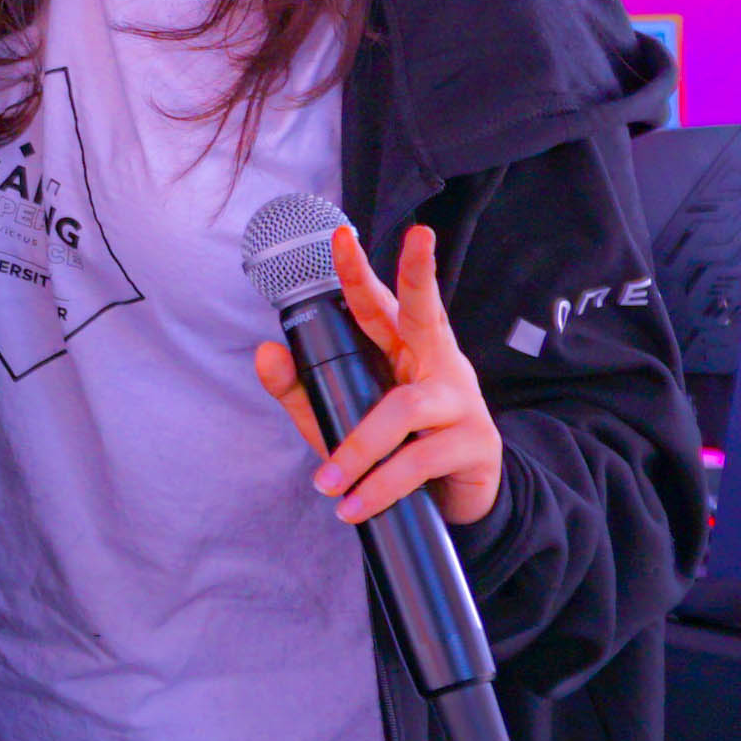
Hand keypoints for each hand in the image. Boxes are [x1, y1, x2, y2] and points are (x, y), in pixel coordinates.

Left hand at [251, 221, 502, 526]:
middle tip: (418, 237)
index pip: (383, 301)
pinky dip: (379, 486)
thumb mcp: (338, 416)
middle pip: (426, 311)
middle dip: (419, 273)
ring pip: (404, 410)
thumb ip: (300, 387)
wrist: (452, 502)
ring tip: (326, 482)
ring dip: (359, 449)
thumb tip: (265, 352)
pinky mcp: (476, 444)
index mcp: (406, 347)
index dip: (362, 270)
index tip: (341, 235)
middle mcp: (438, 361)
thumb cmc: (392, 445)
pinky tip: (354, 506)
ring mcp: (462, 400)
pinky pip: (419, 461)